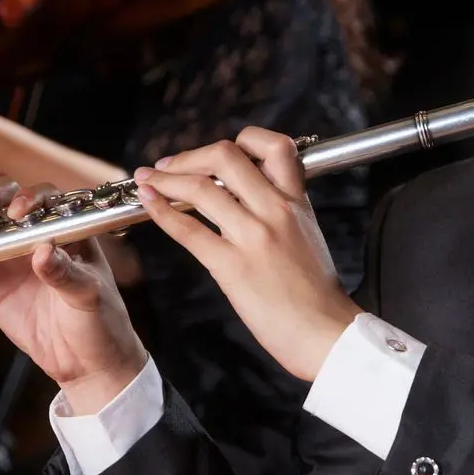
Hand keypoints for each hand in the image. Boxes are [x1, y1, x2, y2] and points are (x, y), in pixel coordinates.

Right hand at [0, 180, 146, 412]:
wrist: (87, 363)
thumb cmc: (101, 321)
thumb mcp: (89, 295)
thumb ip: (65, 273)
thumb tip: (43, 252)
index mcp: (66, 232)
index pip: (46, 202)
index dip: (29, 199)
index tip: (18, 212)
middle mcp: (34, 238)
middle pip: (6, 204)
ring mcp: (9, 259)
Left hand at [132, 128, 360, 380]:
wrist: (326, 334)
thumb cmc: (317, 296)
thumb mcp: (308, 237)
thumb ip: (283, 213)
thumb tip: (250, 199)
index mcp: (297, 202)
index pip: (274, 146)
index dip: (242, 141)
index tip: (217, 155)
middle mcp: (275, 211)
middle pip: (226, 156)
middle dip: (189, 156)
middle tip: (169, 166)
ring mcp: (253, 236)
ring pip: (200, 187)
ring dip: (165, 179)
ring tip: (147, 181)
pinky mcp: (232, 266)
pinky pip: (188, 229)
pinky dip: (162, 211)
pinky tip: (149, 203)